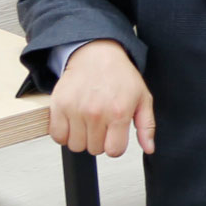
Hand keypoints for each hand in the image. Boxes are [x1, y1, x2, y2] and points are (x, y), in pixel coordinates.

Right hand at [47, 41, 154, 157]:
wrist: (97, 55)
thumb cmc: (120, 76)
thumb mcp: (142, 98)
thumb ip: (147, 126)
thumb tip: (149, 147)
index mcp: (119, 112)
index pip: (114, 151)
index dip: (115, 146)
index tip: (114, 136)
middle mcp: (96, 113)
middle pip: (94, 150)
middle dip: (99, 140)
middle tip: (101, 124)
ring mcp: (76, 110)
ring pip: (75, 145)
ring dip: (81, 138)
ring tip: (87, 122)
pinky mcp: (59, 106)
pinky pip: (57, 136)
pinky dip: (64, 133)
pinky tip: (73, 122)